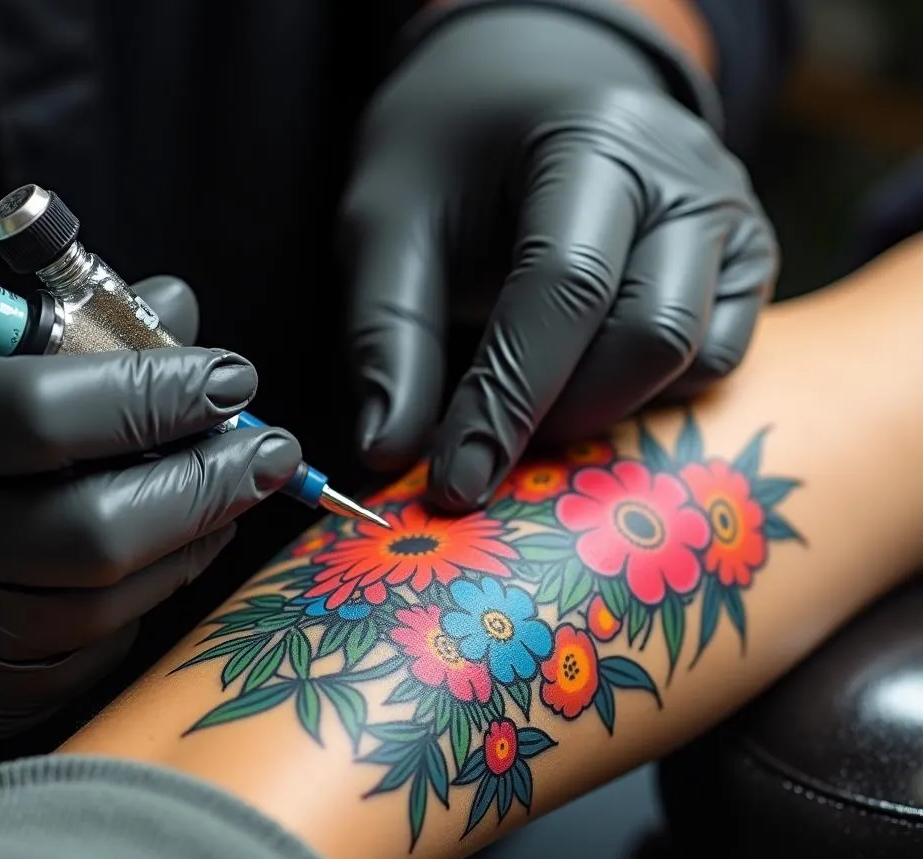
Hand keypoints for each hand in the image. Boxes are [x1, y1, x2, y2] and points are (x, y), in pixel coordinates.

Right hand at [0, 277, 300, 748]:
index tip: (234, 377)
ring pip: (110, 595)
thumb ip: (79, 339)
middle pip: (95, 526)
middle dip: (206, 484)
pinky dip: (160, 586)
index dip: (155, 394)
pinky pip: (104, 641)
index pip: (45, 414)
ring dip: (198, 538)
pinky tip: (186, 545)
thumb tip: (178, 309)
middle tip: (276, 452)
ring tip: (240, 491)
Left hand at [342, 0, 777, 509]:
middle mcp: (687, 175)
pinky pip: (717, 359)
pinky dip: (651, 396)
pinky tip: (586, 381)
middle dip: (564, 416)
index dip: (506, 400)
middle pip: (650, 335)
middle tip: (490, 444)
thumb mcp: (390, 223)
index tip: (454, 484)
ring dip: (609, 410)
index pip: (562, 287)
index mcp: (594, 138)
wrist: (532, 96)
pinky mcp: (746, 263)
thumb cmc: (453, 157)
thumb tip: (389, 452)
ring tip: (534, 405)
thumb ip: (389, 336)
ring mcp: (730, 219)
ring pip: (696, 360)